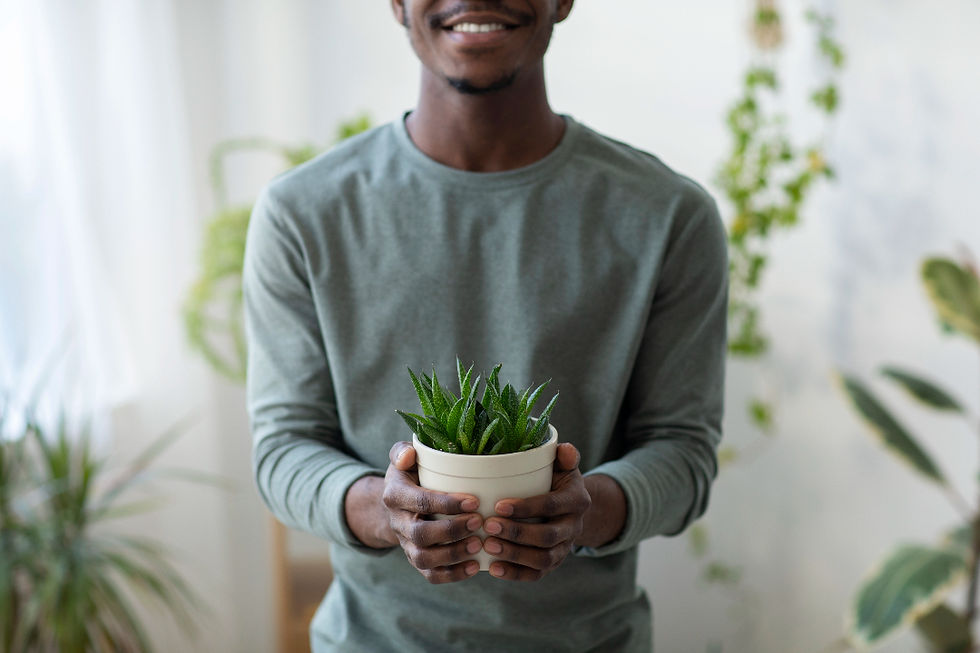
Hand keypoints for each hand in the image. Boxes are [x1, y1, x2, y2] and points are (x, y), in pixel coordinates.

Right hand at [381, 441, 484, 583]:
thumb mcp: (403, 458)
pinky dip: (452, 575)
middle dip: (451, 530)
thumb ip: (403, 452)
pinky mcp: (416, 559)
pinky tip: (474, 566)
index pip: (420, 502)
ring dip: (453, 555)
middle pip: (421, 534)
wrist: (397, 503)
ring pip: (424, 559)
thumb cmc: (409, 474)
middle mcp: (397, 523)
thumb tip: (410, 454)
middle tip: (479, 522)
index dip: (447, 503)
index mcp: (395, 495)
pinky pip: (430, 575)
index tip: (474, 501)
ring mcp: (406, 544)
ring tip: (478, 545)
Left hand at [482, 443, 591, 580]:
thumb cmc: (557, 479)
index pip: (552, 505)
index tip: (498, 505)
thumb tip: (565, 450)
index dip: (527, 507)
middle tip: (488, 526)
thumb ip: (564, 456)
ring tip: (489, 547)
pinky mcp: (554, 563)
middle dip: (517, 533)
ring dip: (515, 555)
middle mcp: (574, 526)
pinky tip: (494, 569)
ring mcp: (565, 548)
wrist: (570, 507)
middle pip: (548, 536)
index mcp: (577, 500)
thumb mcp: (563, 465)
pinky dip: (516, 574)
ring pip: (544, 559)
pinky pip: (537, 574)